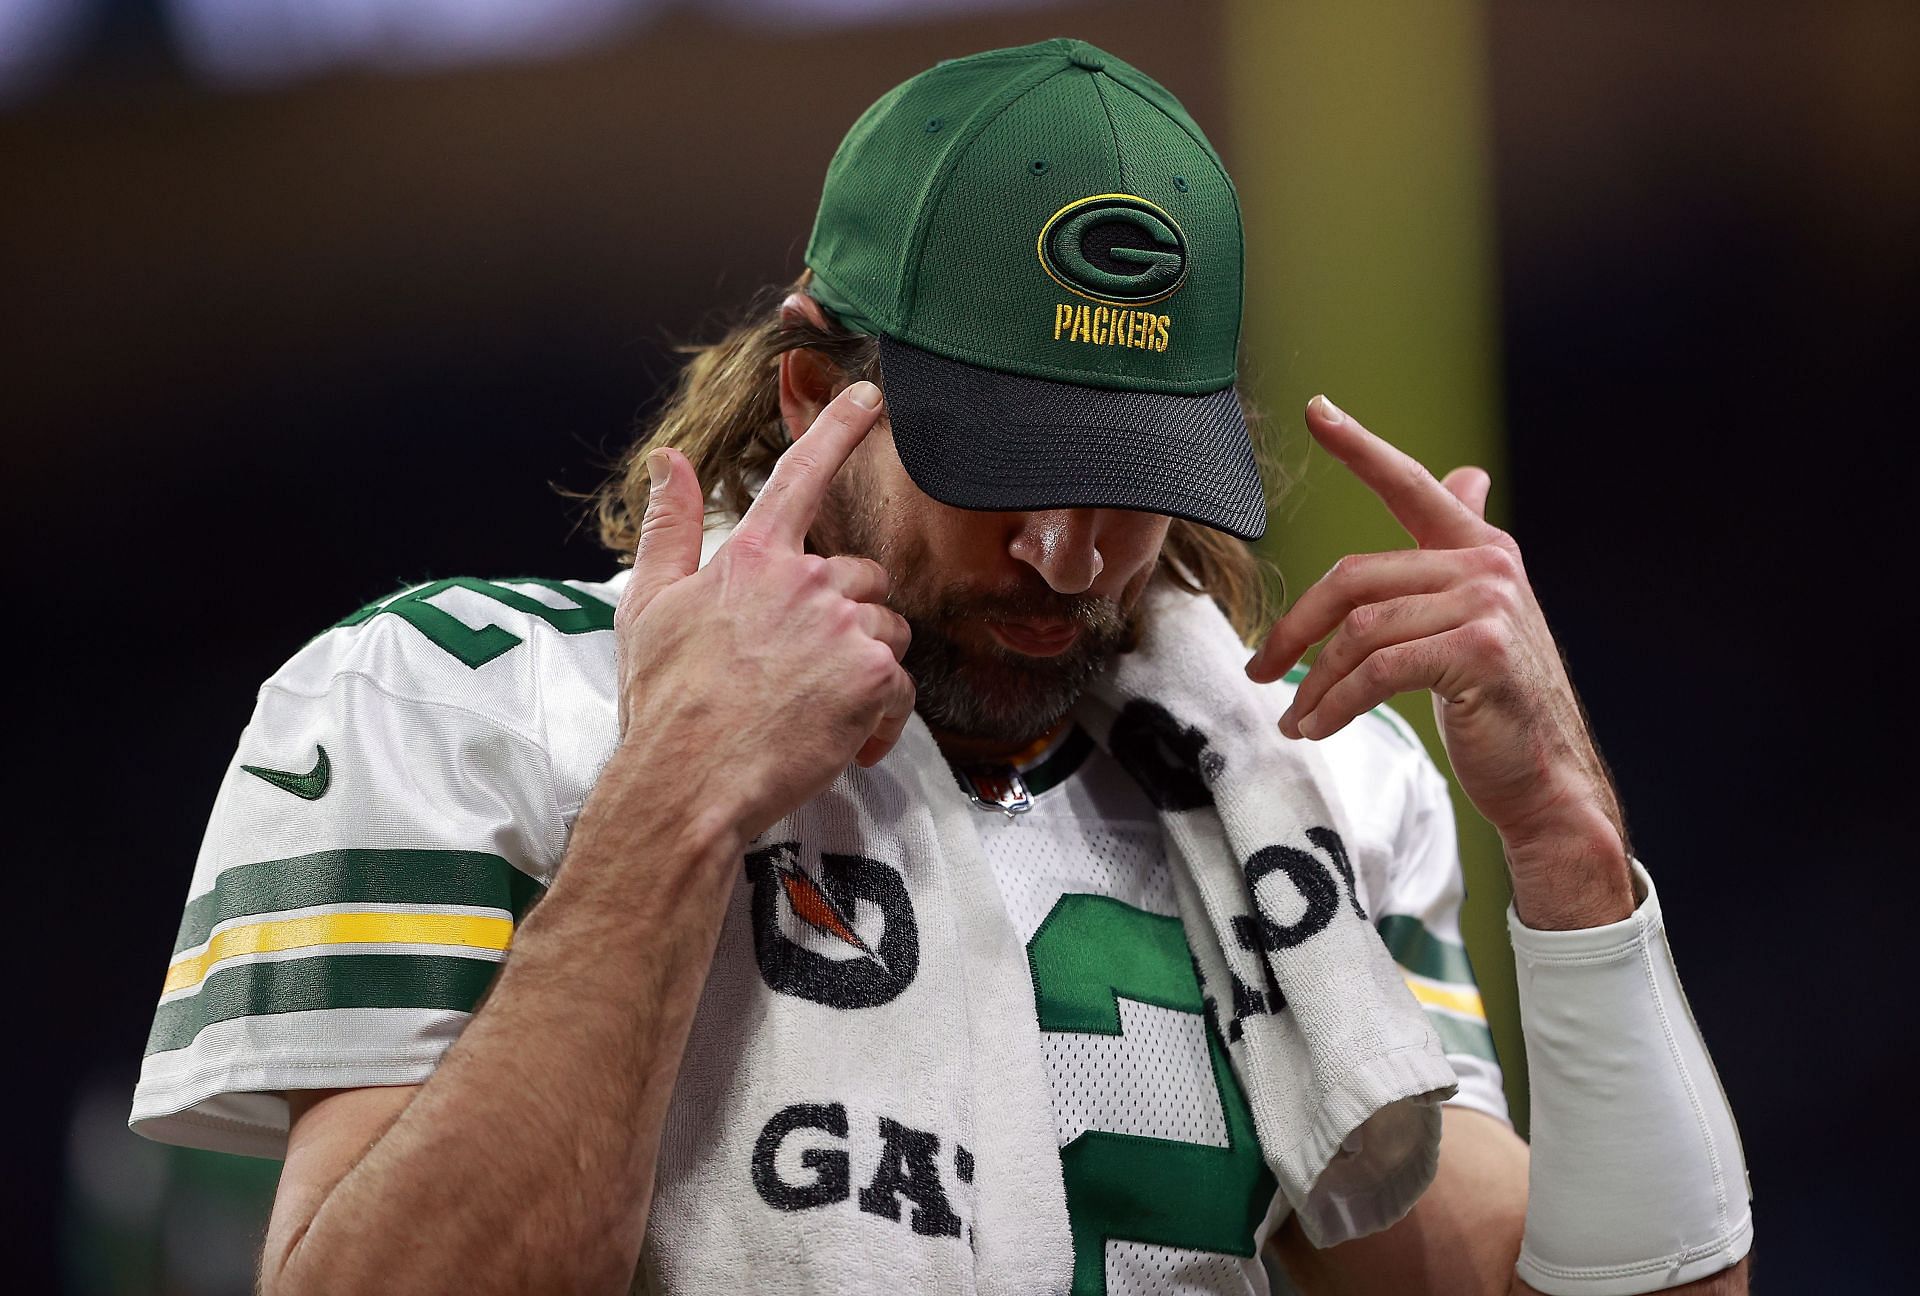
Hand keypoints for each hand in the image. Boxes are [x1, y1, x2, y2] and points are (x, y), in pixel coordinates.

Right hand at [612, 380, 915, 844]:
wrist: (686, 781)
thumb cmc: (665, 703)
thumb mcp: (648, 606)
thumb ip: (669, 527)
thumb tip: (667, 461)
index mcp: (750, 556)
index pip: (799, 476)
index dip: (838, 429)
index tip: (871, 397)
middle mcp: (803, 579)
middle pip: (861, 575)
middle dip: (848, 617)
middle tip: (805, 670)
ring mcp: (841, 624)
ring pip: (886, 628)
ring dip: (865, 667)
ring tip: (818, 710)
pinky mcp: (871, 674)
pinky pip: (901, 686)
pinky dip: (881, 718)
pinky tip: (846, 742)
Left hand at [1245, 396, 1623, 855]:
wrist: (1545, 775)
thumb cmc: (1497, 700)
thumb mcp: (1477, 614)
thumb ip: (1458, 551)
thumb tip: (1465, 478)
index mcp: (1480, 547)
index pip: (1411, 484)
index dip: (1360, 447)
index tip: (1317, 410)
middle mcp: (1486, 565)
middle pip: (1354, 578)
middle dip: (1296, 628)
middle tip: (1260, 667)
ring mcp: (1486, 605)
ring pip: (1360, 630)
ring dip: (1314, 681)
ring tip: (1294, 716)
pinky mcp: (1477, 651)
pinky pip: (1378, 671)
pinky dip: (1336, 703)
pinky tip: (1318, 726)